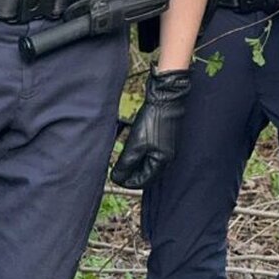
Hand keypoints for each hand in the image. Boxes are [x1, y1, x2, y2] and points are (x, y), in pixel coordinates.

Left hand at [111, 67, 191, 187]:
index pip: (142, 182)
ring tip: (121, 144)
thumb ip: (126, 164)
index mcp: (162, 162)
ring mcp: (164, 145)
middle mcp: (165, 156)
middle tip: (115, 160)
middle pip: (142, 171)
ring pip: (142, 158)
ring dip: (130, 155)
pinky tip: (128, 134)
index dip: (125, 180)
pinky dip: (134, 144)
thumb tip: (116, 179)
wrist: (165, 96)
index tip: (113, 174)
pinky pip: (144, 146)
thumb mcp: (135, 145)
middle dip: (127, 167)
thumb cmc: (153, 120)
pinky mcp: (161, 135)